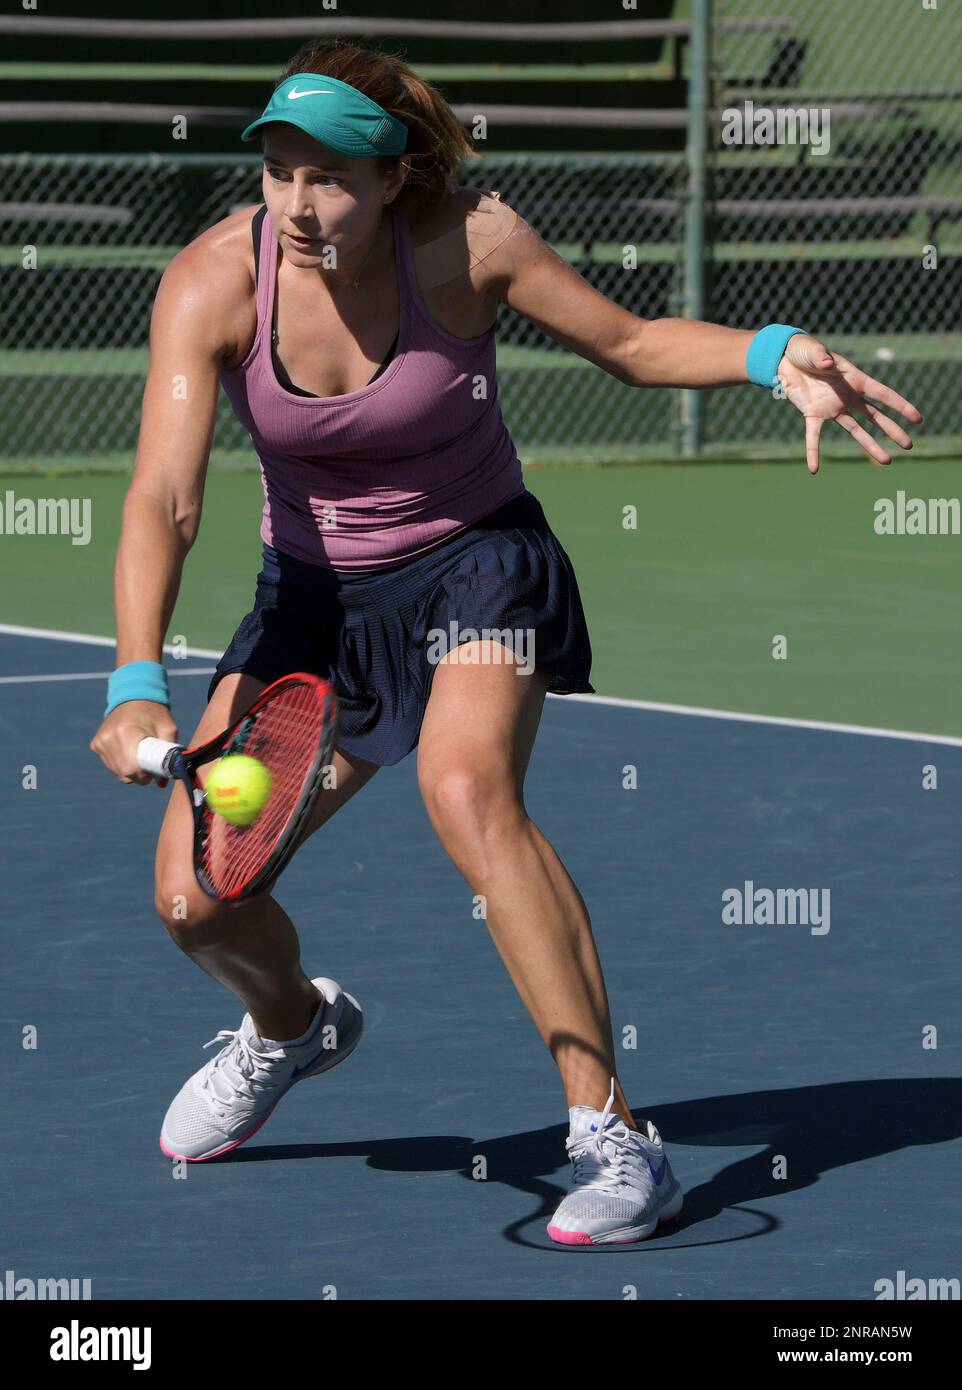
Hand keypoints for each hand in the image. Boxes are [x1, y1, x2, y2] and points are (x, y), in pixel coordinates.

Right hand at [90, 701, 178, 785]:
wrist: (134, 696)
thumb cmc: (154, 713)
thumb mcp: (168, 729)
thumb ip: (169, 754)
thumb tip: (162, 782)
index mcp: (126, 732)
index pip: (131, 769)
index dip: (144, 776)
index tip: (154, 770)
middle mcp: (108, 738)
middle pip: (124, 773)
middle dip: (140, 775)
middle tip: (150, 762)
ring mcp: (100, 742)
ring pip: (117, 772)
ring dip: (131, 771)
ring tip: (141, 754)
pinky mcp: (96, 744)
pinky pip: (111, 765)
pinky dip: (123, 764)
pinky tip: (130, 751)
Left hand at [775, 335, 922, 474]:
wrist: (785, 359)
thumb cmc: (805, 351)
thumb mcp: (814, 350)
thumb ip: (821, 357)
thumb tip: (827, 363)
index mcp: (855, 379)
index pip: (883, 394)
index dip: (901, 406)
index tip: (917, 419)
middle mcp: (847, 396)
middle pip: (875, 416)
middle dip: (892, 430)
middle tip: (908, 445)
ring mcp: (832, 407)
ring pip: (855, 430)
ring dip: (870, 445)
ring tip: (886, 461)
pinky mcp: (813, 414)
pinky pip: (813, 436)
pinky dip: (813, 451)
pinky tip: (814, 469)